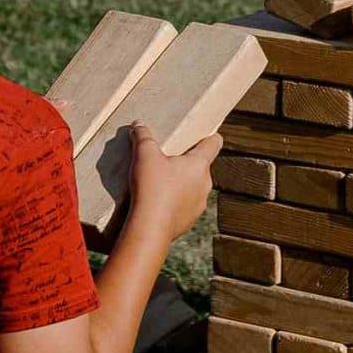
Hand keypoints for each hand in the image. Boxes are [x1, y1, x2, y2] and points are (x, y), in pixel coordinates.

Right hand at [127, 121, 220, 244]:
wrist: (150, 228)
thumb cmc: (151, 187)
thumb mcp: (144, 155)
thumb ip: (143, 137)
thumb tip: (138, 125)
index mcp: (199, 165)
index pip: (213, 145)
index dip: (211, 138)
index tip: (209, 136)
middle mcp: (204, 184)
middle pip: (201, 167)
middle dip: (187, 164)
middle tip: (169, 161)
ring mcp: (199, 205)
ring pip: (194, 188)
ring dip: (181, 185)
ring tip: (160, 184)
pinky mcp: (189, 221)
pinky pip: (185, 207)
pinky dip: (175, 203)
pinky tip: (158, 203)